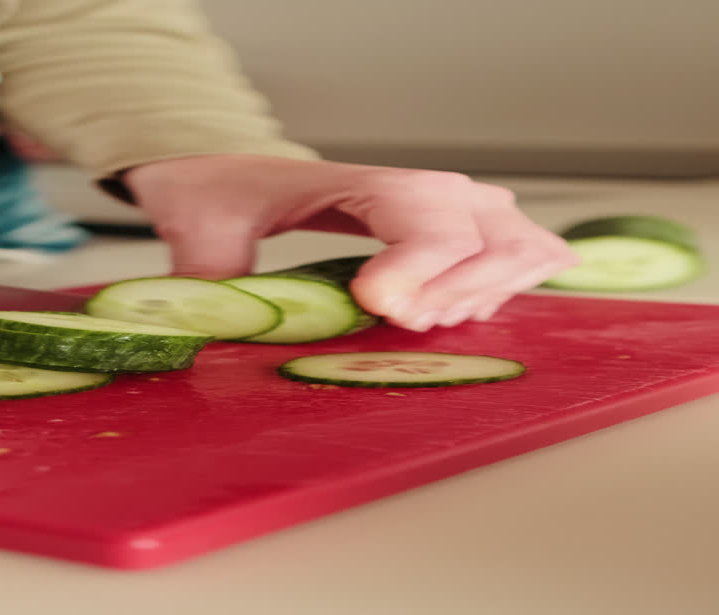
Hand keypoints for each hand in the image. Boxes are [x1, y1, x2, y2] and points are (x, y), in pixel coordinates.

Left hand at [122, 155, 579, 330]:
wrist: (229, 176)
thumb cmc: (222, 198)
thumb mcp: (199, 231)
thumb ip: (207, 276)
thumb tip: (212, 328)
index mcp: (368, 181)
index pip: (433, 224)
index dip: (419, 276)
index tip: (376, 308)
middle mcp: (429, 188)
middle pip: (495, 243)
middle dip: (450, 298)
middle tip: (394, 323)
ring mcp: (459, 206)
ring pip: (521, 250)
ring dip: (478, 298)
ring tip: (416, 317)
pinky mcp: (469, 231)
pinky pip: (524, 259)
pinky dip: (498, 293)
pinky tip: (445, 311)